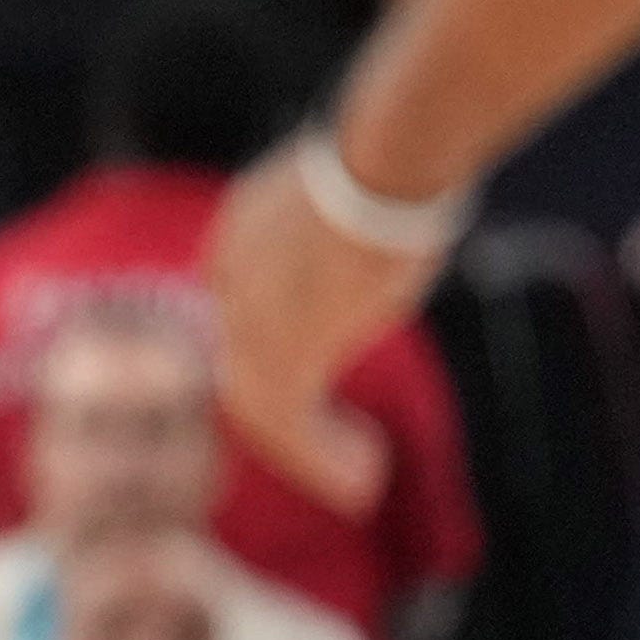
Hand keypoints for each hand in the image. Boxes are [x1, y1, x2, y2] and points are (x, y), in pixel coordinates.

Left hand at [203, 147, 425, 512]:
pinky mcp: (279, 355)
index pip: (241, 308)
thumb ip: (364, 228)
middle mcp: (231, 277)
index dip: (273, 351)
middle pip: (245, 366)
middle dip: (289, 414)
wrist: (389, 156)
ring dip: (309, 451)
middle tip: (332, 448)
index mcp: (242, 229)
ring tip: (358, 480)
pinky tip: (359, 483)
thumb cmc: (402, 158)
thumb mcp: (370, 193)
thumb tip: (408, 219)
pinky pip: (290, 426)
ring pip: (263, 406)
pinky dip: (321, 460)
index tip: (312, 385)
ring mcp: (248, 319)